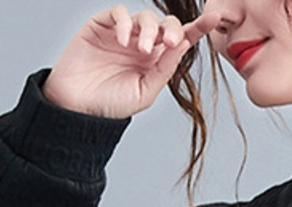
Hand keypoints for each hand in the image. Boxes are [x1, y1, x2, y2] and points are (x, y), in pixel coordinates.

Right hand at [43, 5, 223, 119]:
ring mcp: (122, 33)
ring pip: (144, 17)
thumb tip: (183, 45)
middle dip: (172, 29)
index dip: (197, 28)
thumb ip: (165, 69)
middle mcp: (141, 44)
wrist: (77, 108)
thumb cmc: (110, 105)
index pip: (180, 39)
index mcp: (156, 61)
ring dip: (150, 30)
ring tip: (144, 50)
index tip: (214, 20)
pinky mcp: (101, 25)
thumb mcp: (145, 92)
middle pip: (165, 23)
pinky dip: (125, 23)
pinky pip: (118, 13)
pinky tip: (124, 41)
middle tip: (171, 43)